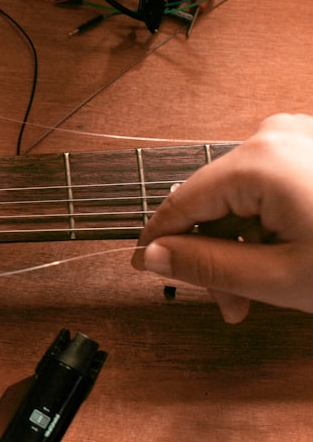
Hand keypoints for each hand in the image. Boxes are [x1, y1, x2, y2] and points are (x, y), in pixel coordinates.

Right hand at [133, 113, 312, 322]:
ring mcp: (300, 137)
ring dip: (242, 245)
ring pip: (242, 198)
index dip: (158, 243)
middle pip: (213, 201)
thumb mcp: (279, 277)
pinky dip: (268, 225)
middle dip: (214, 256)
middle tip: (230, 306)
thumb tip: (151, 257)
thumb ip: (205, 267)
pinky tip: (284, 259)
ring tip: (261, 292)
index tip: (144, 270)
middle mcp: (274, 135)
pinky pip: (271, 187)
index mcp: (259, 160)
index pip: (180, 203)